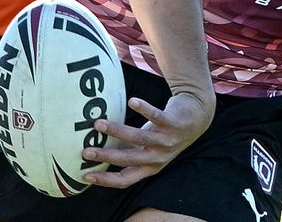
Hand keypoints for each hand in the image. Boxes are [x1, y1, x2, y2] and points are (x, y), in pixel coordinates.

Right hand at [82, 90, 214, 187]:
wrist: (197, 117)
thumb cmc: (163, 133)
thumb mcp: (146, 147)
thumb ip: (127, 150)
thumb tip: (97, 151)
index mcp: (150, 167)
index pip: (126, 179)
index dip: (105, 180)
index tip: (85, 176)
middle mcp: (158, 157)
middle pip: (129, 160)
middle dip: (106, 157)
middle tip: (86, 151)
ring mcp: (167, 140)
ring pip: (139, 138)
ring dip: (117, 131)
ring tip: (98, 123)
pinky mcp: (173, 123)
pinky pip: (157, 116)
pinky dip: (145, 109)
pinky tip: (132, 101)